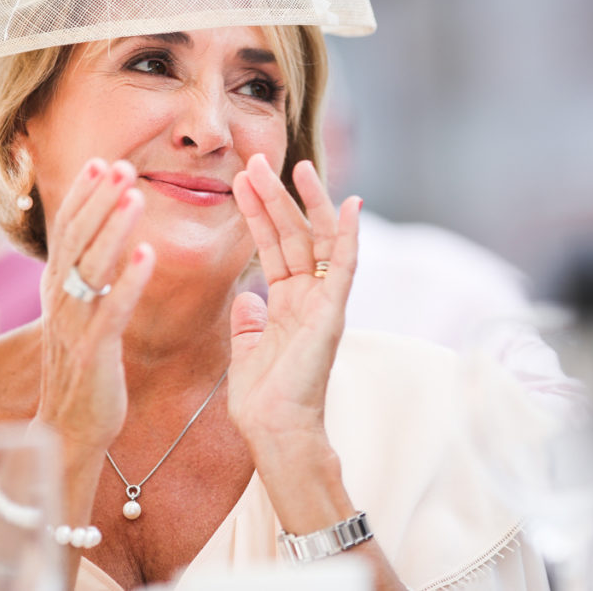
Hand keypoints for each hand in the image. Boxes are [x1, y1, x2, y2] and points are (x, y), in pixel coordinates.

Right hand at [34, 158, 154, 451]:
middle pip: (76, 239)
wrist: (69, 427)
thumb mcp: (79, 315)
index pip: (66, 230)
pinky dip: (130, 280)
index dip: (82, 196)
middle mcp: (60, 300)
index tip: (101, 162)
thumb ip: (86, 278)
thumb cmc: (82, 368)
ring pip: (92, 267)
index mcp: (57, 288)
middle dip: (98, 200)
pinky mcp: (94, 352)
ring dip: (113, 229)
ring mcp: (75, 325)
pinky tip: (149, 254)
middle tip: (121, 166)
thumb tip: (102, 240)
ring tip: (135, 196)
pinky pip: (113, 310)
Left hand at [228, 154, 359, 441]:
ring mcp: (323, 303)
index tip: (242, 181)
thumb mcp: (246, 350)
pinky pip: (344, 267)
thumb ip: (248, 321)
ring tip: (289, 166)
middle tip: (256, 161)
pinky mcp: (333, 313)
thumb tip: (246, 297)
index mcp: (287, 304)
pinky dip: (348, 235)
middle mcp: (308, 297)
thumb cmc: (262, 399)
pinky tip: (350, 204)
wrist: (274, 430)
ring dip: (303, 203)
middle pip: (292, 234)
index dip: (258, 213)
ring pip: (316, 241)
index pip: (273, 247)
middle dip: (274, 197)